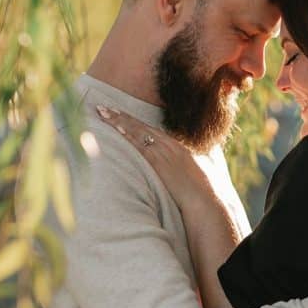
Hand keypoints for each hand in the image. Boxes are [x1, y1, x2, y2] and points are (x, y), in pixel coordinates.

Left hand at [96, 105, 216, 211]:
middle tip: (103, 107)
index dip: (133, 121)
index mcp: (177, 146)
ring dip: (118, 121)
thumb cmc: (200, 192)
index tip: (119, 114)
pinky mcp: (159, 162)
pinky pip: (140, 145)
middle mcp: (170, 145)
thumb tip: (177, 169)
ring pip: (137, 131)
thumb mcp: (191, 173)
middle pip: (141, 126)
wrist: (205, 200)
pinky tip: (116, 127)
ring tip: (102, 112)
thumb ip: (181, 167)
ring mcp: (164, 152)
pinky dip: (127, 134)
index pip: (150, 129)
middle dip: (121, 116)